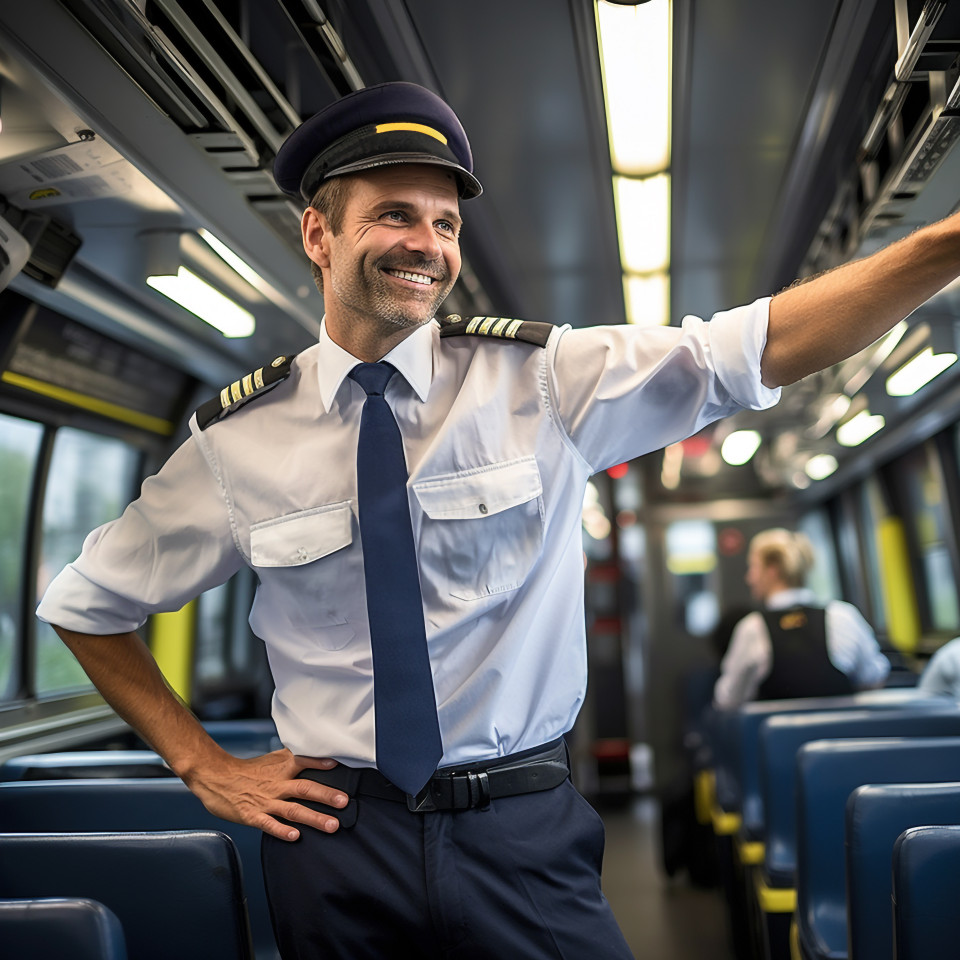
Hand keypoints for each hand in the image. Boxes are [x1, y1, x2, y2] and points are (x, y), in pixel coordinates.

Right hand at [183, 748, 347, 840]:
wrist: (216, 777)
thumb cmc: (247, 770)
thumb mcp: (271, 758)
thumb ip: (292, 756)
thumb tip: (314, 752)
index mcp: (282, 768)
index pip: (304, 761)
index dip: (320, 762)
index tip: (338, 764)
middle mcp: (277, 784)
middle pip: (304, 788)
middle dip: (326, 795)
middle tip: (345, 802)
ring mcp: (265, 801)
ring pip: (293, 810)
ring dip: (314, 818)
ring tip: (332, 825)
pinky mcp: (253, 816)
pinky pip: (269, 824)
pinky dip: (282, 830)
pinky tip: (295, 836)